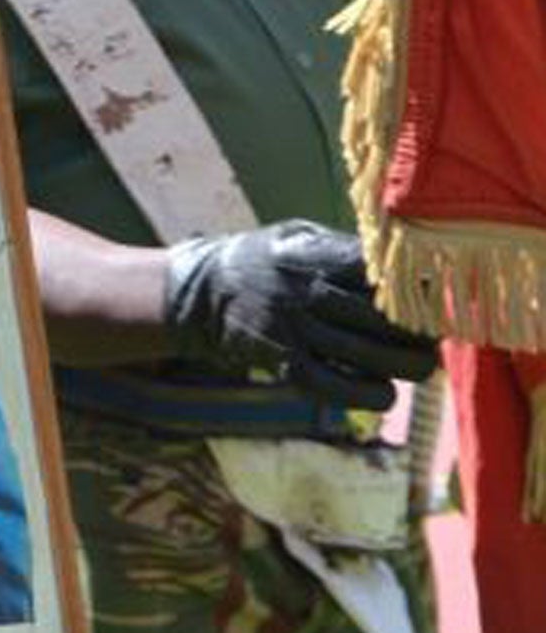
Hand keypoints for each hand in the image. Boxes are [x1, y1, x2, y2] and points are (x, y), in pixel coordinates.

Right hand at [163, 220, 438, 409]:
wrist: (201, 291)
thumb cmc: (265, 260)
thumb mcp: (300, 237)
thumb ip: (347, 250)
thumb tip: (408, 268)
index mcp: (318, 255)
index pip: (385, 275)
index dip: (418, 292)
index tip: (431, 301)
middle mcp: (307, 291)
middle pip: (385, 319)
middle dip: (419, 335)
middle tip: (431, 341)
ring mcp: (294, 328)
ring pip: (367, 356)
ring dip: (403, 367)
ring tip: (416, 367)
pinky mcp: (282, 360)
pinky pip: (331, 386)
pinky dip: (365, 395)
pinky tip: (382, 393)